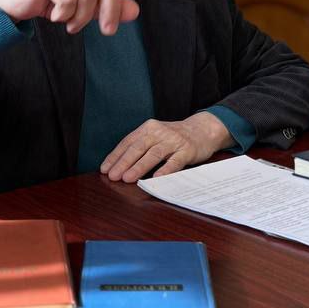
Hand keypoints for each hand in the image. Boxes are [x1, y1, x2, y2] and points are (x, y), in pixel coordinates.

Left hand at [100, 112, 233, 182]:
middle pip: (138, 148)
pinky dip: (165, 170)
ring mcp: (173, 141)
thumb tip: (119, 166)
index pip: (128, 142)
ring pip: (153, 154)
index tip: (105, 169)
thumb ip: (140, 146)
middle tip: (113, 176)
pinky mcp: (187, 150)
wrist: (203, 129)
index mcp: (148, 128)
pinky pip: (174, 162)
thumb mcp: (156, 135)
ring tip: (128, 178)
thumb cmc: (174, 137)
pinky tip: (156, 178)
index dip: (115, 156)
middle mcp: (159, 132)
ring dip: (139, 167)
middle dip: (123, 163)